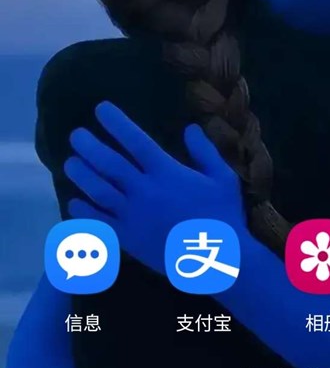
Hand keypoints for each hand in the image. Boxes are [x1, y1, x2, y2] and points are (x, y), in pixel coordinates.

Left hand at [65, 102, 244, 272]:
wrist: (216, 258)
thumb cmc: (223, 215)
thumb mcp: (222, 177)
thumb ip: (204, 151)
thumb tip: (190, 127)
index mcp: (167, 172)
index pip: (136, 141)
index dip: (117, 123)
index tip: (101, 109)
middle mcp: (145, 191)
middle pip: (110, 165)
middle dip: (90, 147)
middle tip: (75, 136)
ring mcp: (134, 216)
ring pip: (99, 192)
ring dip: (82, 176)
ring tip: (69, 163)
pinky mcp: (129, 239)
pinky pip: (100, 223)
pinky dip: (85, 213)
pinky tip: (74, 204)